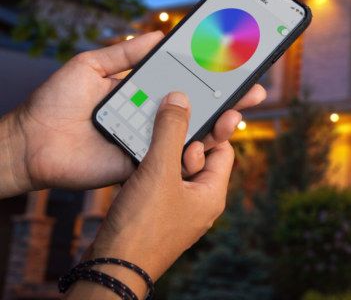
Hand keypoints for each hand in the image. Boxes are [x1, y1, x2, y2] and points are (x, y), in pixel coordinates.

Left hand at [0, 31, 264, 196]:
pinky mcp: (142, 164)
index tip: (237, 65)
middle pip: (198, 109)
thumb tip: (161, 35)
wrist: (30, 142)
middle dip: (229, 101)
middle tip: (254, 92)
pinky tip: (210, 141)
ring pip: (192, 135)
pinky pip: (172, 159)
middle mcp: (152, 117)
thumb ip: (126, 52)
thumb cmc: (54, 102)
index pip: (186, 83)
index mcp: (143, 92)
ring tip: (236, 115)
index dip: (212, 76)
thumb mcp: (91, 65)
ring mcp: (149, 142)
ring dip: (219, 126)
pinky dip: (193, 152)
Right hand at [66, 92, 233, 297]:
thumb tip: (181, 98)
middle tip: (162, 138)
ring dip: (160, 154)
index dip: (209, 131)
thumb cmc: (142, 226)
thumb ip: (171, 131)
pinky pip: (155, 183)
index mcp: (212, 193)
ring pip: (173, 169)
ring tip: (144, 150)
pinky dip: (146, 170)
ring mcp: (175, 210)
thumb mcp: (159, 170)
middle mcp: (198, 202)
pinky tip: (130, 164)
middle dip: (180, 142)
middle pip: (197, 157)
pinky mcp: (153, 215)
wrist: (110, 268)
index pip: (223, 150)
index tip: (191, 115)